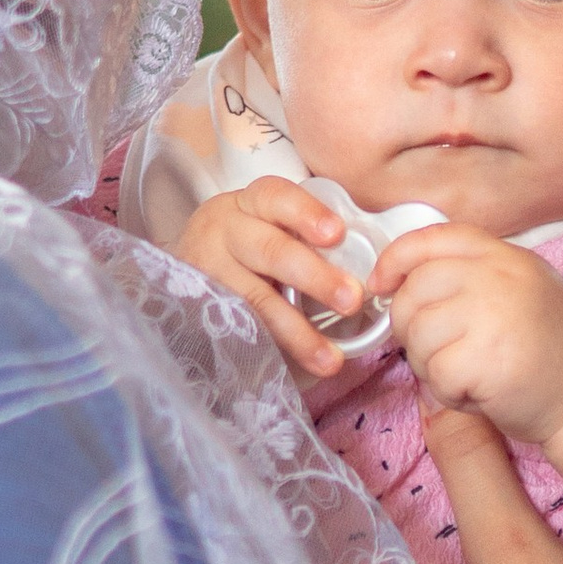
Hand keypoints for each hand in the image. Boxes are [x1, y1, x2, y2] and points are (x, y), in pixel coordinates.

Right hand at [175, 178, 362, 384]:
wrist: (189, 267)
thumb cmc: (249, 247)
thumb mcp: (269, 226)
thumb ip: (306, 237)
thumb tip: (373, 270)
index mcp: (249, 204)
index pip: (276, 196)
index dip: (306, 213)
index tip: (336, 233)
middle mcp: (224, 230)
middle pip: (270, 250)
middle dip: (315, 277)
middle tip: (352, 301)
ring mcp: (208, 269)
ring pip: (255, 299)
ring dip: (297, 331)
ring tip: (330, 359)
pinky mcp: (198, 306)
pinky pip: (238, 329)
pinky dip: (271, 349)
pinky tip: (296, 367)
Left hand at [369, 225, 562, 445]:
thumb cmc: (549, 349)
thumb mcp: (517, 290)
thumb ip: (470, 276)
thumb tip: (401, 280)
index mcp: (504, 256)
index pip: (435, 238)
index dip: (397, 258)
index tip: (381, 284)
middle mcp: (500, 276)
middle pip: (415, 290)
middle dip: (412, 328)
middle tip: (440, 353)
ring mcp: (494, 313)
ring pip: (419, 334)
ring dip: (430, 366)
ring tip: (466, 375)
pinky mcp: (487, 357)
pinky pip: (435, 373)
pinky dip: (448, 393)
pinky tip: (477, 394)